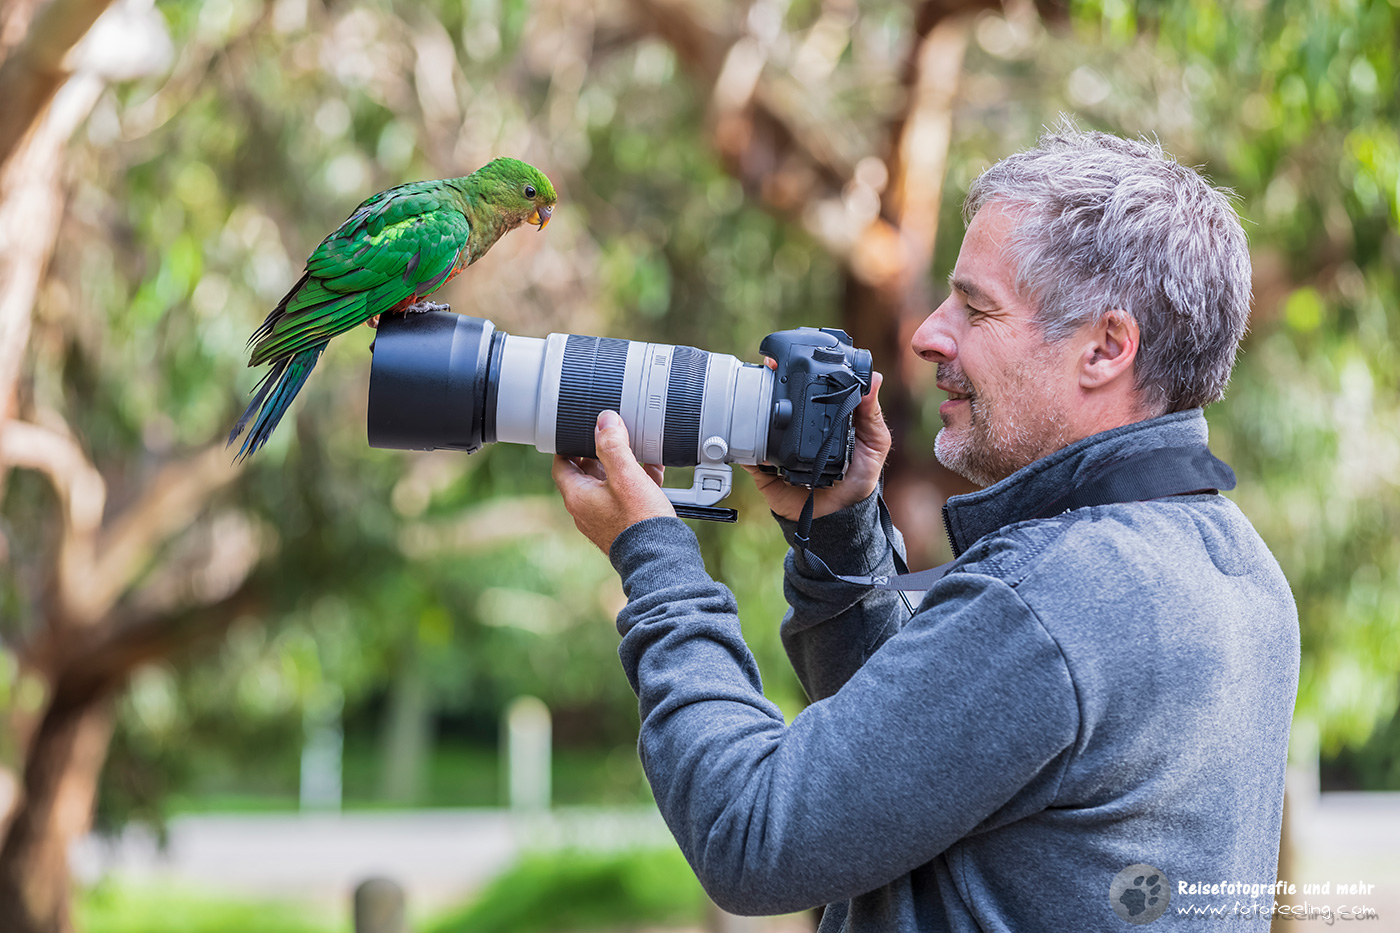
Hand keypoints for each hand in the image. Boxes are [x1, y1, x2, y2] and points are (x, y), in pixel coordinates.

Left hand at [553, 410, 675, 553]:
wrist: (660, 558)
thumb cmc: (640, 521)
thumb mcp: (626, 475)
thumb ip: (613, 445)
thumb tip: (604, 421)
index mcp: (578, 497)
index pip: (562, 464)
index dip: (569, 445)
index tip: (581, 431)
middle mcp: (586, 510)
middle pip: (585, 473)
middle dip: (599, 452)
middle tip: (613, 437)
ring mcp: (603, 519)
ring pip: (606, 484)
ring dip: (619, 466)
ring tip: (636, 451)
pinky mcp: (621, 525)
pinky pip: (622, 497)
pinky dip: (633, 482)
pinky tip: (653, 473)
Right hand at [740, 369, 890, 521]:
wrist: (838, 517)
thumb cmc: (858, 479)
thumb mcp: (874, 444)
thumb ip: (871, 414)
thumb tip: (874, 378)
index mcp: (819, 419)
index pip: (804, 391)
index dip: (793, 373)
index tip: (786, 359)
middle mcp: (795, 430)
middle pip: (774, 403)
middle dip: (766, 386)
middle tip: (766, 373)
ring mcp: (777, 448)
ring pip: (756, 425)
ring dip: (752, 412)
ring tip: (755, 402)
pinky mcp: (764, 470)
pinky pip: (747, 456)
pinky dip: (745, 448)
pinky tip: (748, 440)